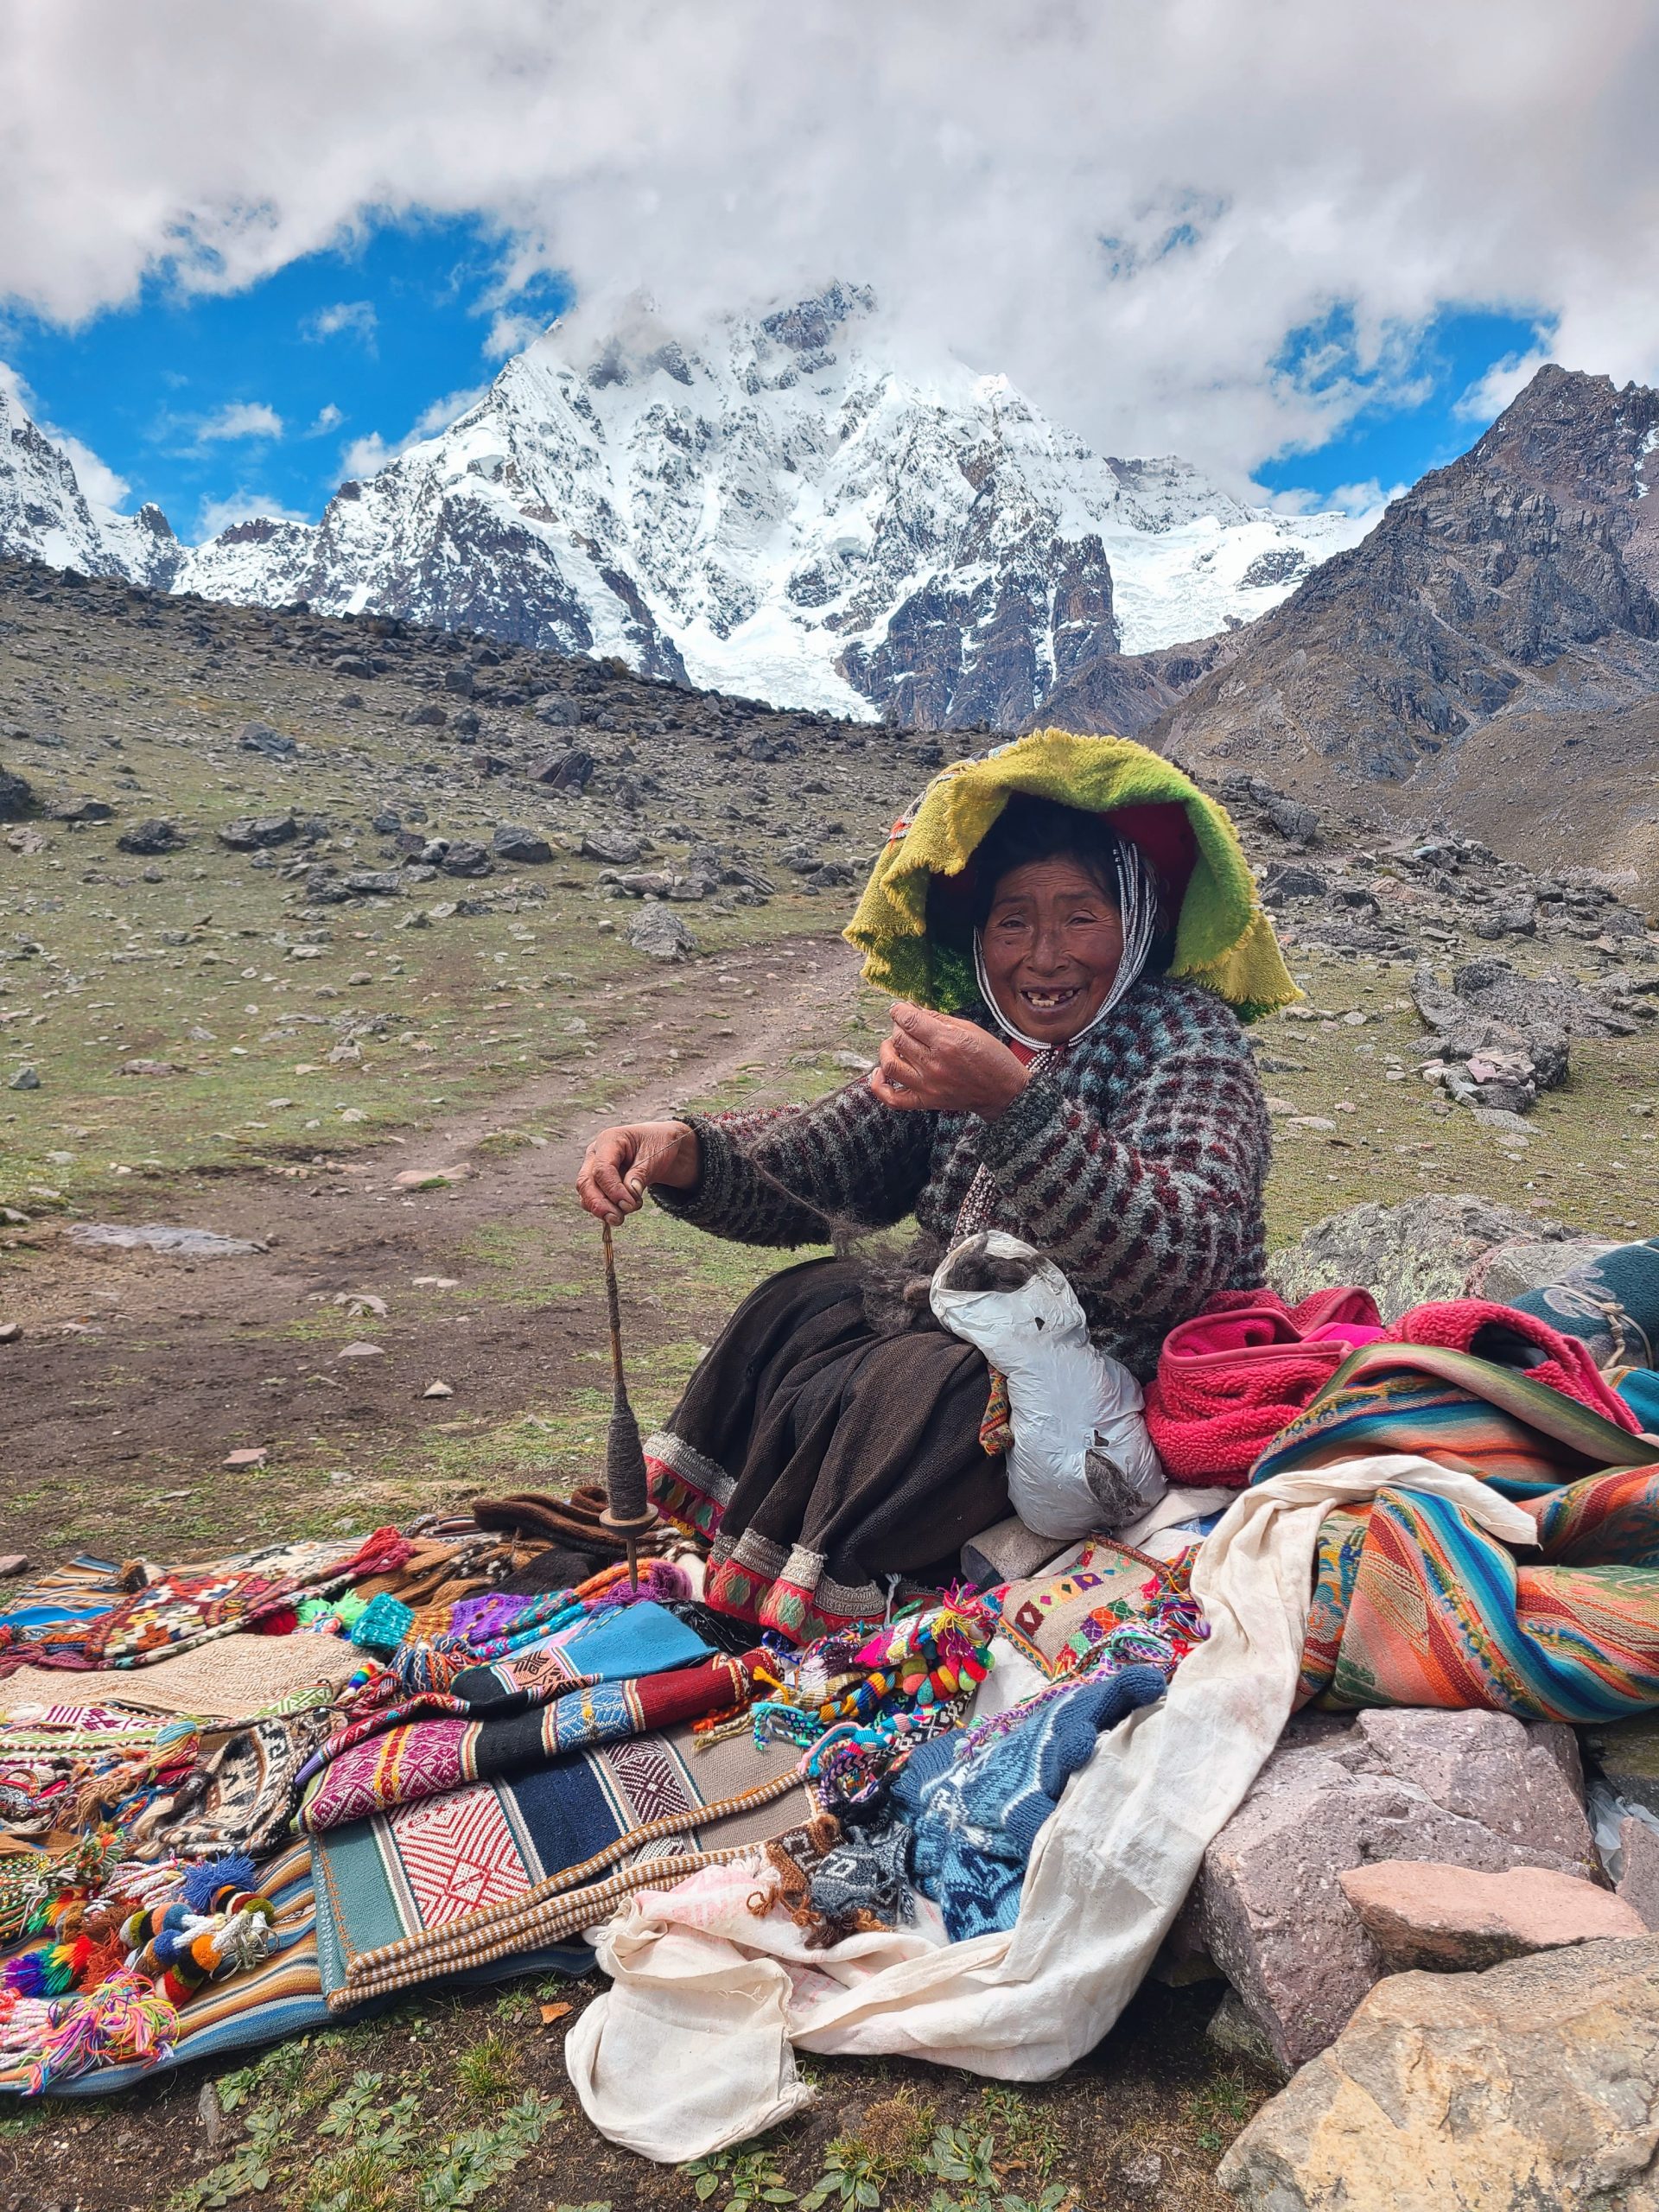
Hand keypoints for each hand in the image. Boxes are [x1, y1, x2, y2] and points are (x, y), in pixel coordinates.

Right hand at [576, 1120, 699, 1224]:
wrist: (662, 1146)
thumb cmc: (657, 1144)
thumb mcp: (655, 1155)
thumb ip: (640, 1174)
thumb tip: (630, 1192)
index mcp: (610, 1140)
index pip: (602, 1169)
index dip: (613, 1190)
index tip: (629, 1204)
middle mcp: (596, 1153)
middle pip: (586, 1182)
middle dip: (599, 1204)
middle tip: (617, 1219)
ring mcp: (594, 1167)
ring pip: (586, 1193)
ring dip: (601, 1209)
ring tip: (621, 1217)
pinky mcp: (598, 1182)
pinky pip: (593, 1198)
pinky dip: (604, 1208)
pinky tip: (619, 1213)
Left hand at [869, 1002, 1029, 1117]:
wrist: (1004, 1093)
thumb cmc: (992, 1059)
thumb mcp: (971, 1029)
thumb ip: (940, 1019)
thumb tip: (915, 1011)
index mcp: (947, 1041)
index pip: (909, 1021)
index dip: (899, 1010)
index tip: (899, 1008)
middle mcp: (934, 1063)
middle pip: (898, 1039)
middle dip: (898, 1027)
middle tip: (906, 1026)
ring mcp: (928, 1085)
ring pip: (890, 1064)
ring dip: (887, 1050)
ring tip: (894, 1044)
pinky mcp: (926, 1101)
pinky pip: (892, 1098)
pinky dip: (879, 1086)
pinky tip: (880, 1072)